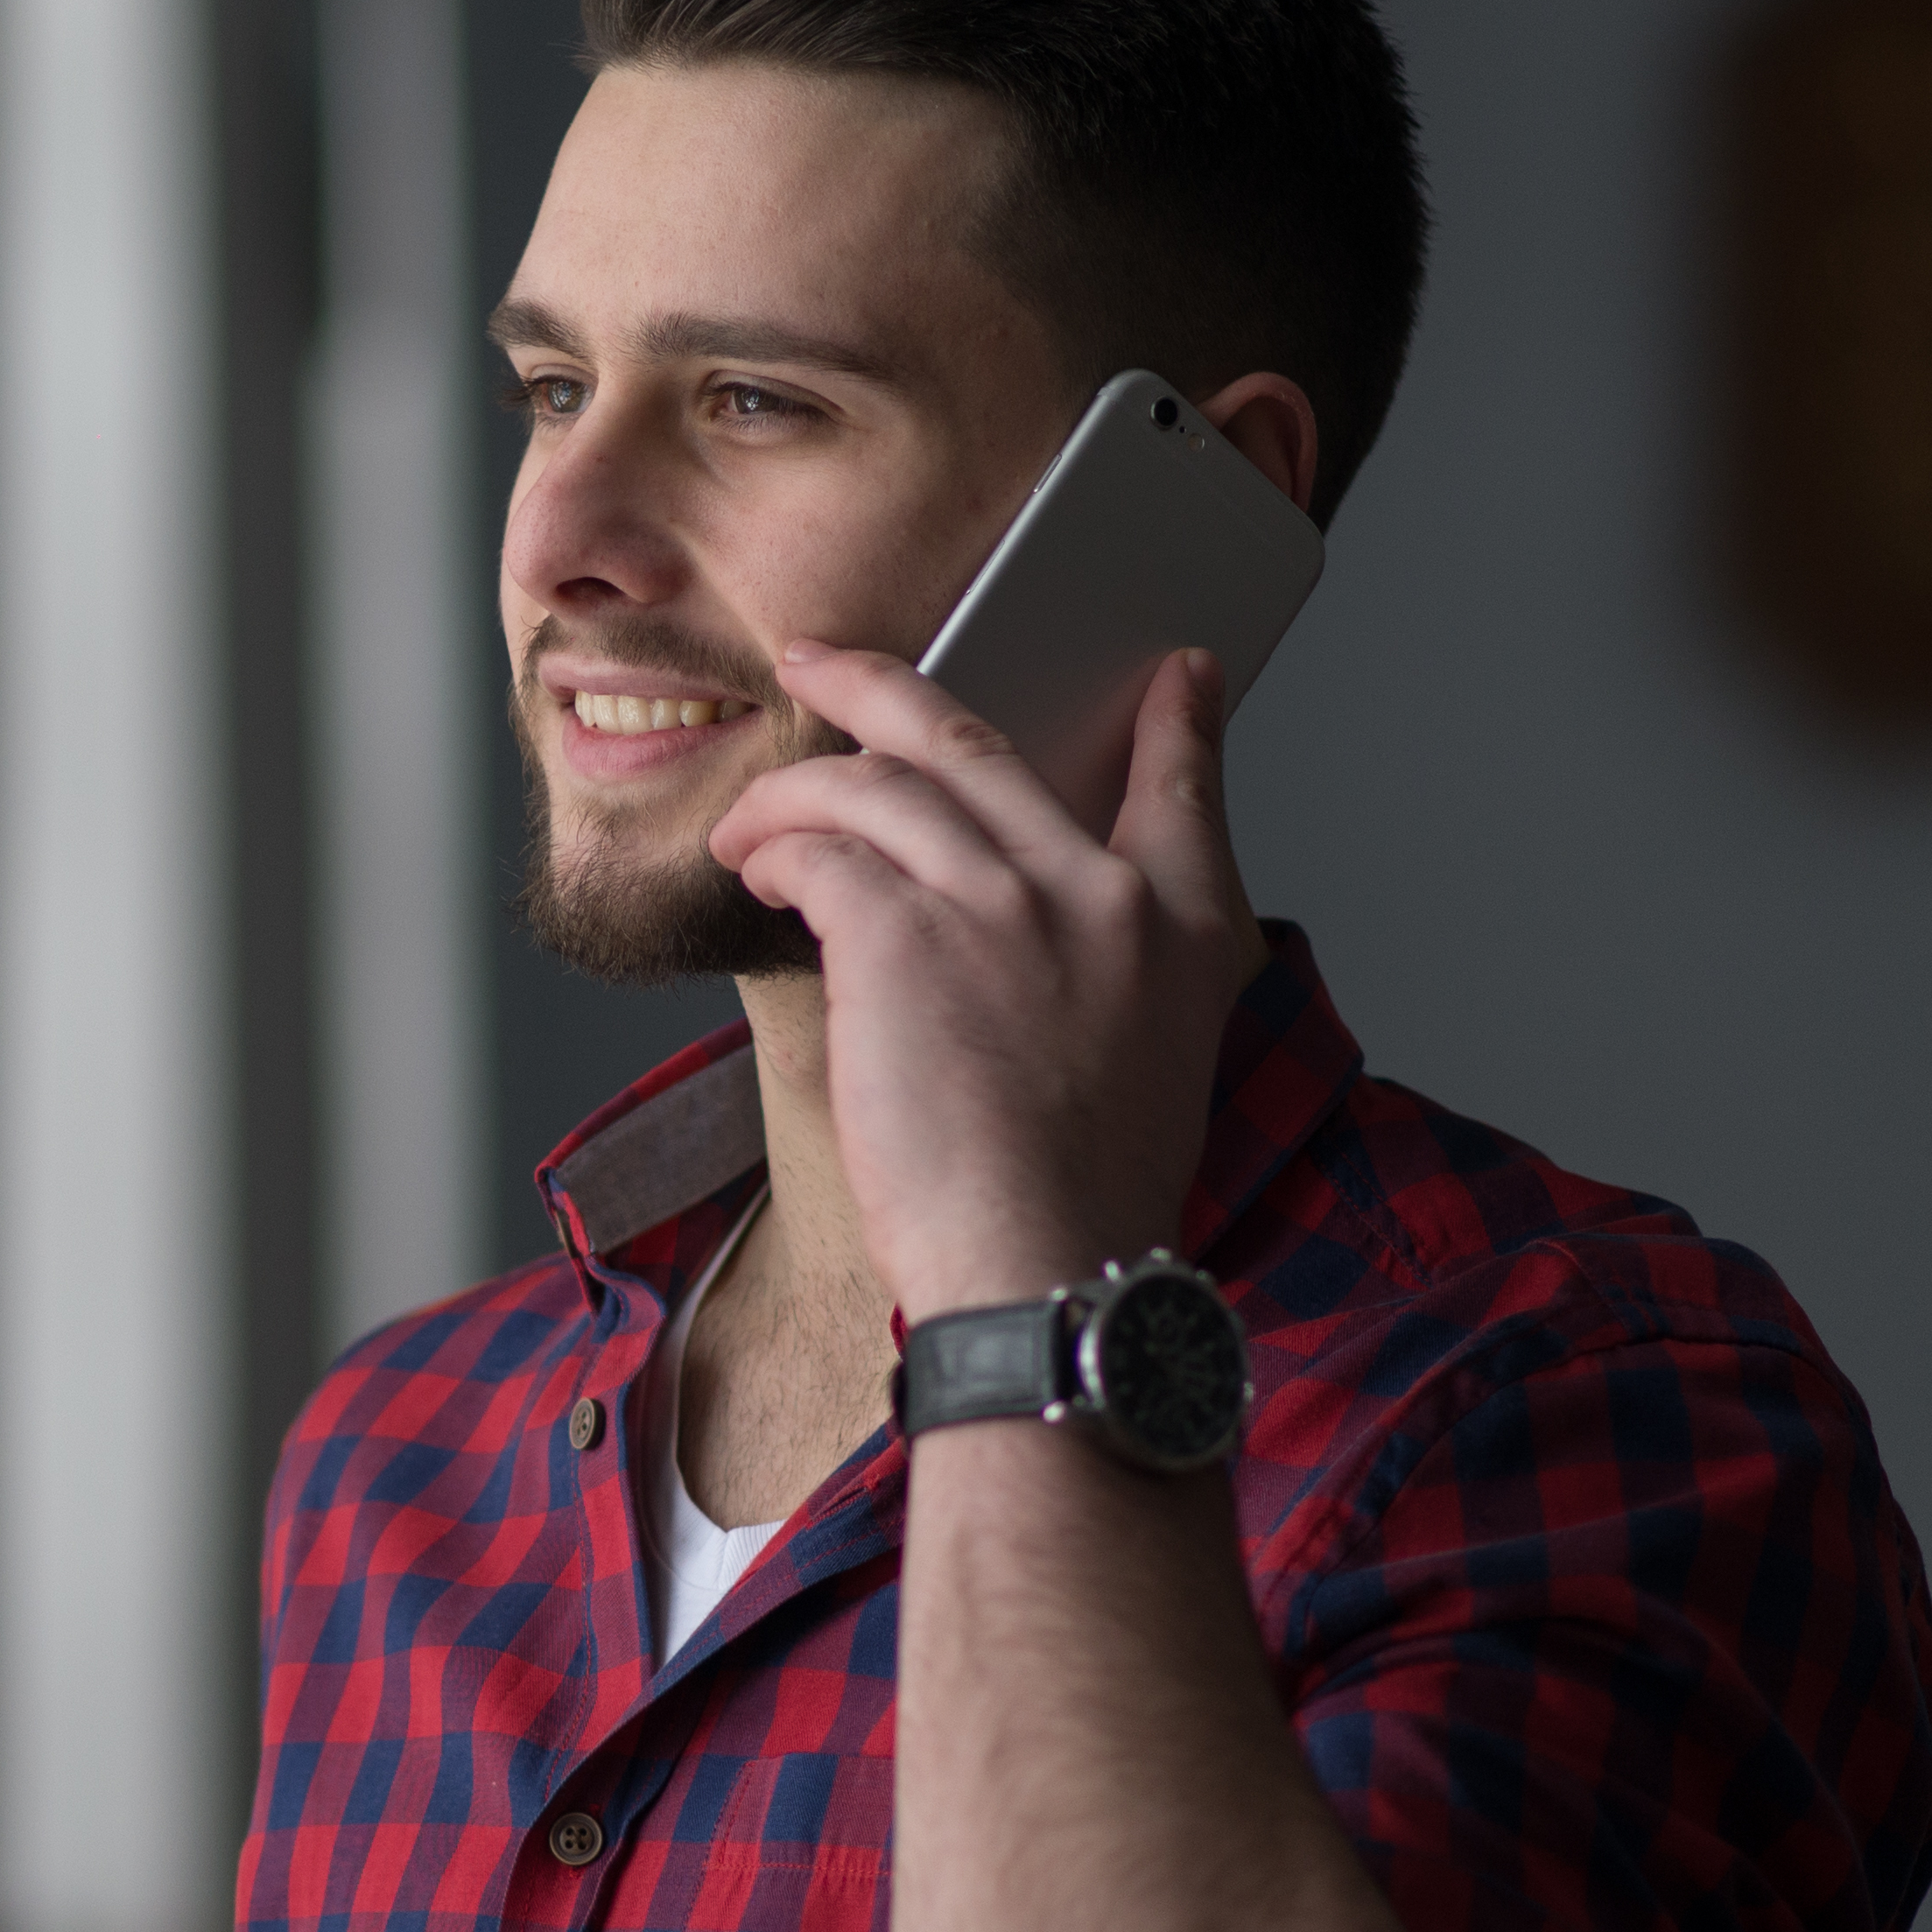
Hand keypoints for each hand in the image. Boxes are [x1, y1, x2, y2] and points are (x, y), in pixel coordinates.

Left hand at [704, 642, 1261, 1315]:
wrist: (1046, 1269)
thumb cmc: (1079, 1200)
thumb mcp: (1158, 1064)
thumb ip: (1118, 970)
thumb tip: (1040, 925)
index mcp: (1177, 927)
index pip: (1184, 786)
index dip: (1178, 718)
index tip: (1174, 670)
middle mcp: (1096, 893)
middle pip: (973, 741)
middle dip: (877, 682)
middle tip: (818, 662)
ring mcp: (999, 903)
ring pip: (872, 785)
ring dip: (790, 794)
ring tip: (747, 827)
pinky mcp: (902, 935)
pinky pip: (819, 852)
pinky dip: (774, 853)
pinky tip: (757, 875)